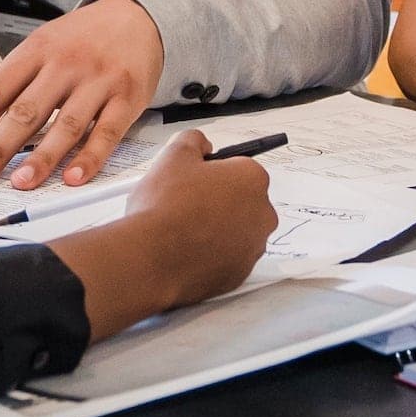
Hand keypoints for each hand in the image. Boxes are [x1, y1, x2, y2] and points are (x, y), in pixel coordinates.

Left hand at [0, 0, 165, 191]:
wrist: (136, 18)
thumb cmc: (80, 40)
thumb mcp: (41, 47)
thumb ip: (9, 84)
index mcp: (35, 50)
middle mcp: (65, 65)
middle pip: (25, 111)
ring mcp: (98, 81)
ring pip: (66, 125)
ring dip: (41, 158)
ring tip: (20, 183)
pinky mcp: (128, 98)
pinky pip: (107, 133)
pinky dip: (89, 158)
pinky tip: (72, 178)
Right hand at [66, 129, 276, 338]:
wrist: (152, 258)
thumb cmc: (165, 204)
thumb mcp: (174, 155)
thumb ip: (194, 140)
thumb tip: (203, 146)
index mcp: (253, 179)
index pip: (237, 168)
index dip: (211, 173)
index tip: (190, 181)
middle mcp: (263, 214)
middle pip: (241, 201)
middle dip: (218, 201)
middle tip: (184, 205)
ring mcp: (254, 248)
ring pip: (235, 231)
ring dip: (216, 229)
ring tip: (182, 230)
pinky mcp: (240, 276)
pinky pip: (227, 258)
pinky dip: (212, 255)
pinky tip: (186, 251)